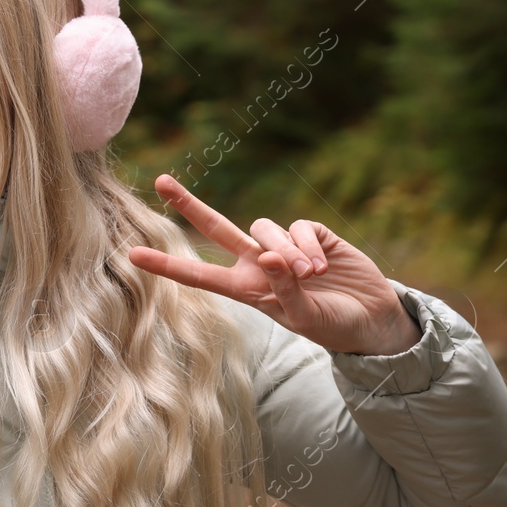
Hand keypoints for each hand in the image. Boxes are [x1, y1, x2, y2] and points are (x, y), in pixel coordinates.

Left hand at [126, 174, 421, 356]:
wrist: (373, 319)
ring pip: (263, 228)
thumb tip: (269, 256)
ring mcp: (283, 245)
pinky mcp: (311, 233)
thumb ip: (284, 290)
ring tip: (310, 276)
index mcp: (246, 289)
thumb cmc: (332, 326)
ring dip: (285, 251)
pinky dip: (307, 245)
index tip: (133, 255)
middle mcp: (258, 263)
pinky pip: (298, 227)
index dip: (167, 264)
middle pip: (216, 227)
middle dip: (189, 203)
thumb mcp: (304, 318)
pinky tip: (323, 264)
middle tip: (161, 181)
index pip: (199, 275)